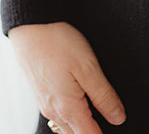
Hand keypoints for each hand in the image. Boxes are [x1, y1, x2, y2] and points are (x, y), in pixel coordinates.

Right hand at [8, 21, 126, 132]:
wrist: (30, 26)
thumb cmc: (57, 42)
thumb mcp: (88, 67)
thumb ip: (104, 96)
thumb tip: (118, 119)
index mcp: (68, 109)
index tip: (117, 126)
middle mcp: (54, 111)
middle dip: (93, 132)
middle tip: (109, 119)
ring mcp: (45, 103)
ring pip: (67, 126)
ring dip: (82, 125)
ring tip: (97, 113)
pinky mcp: (41, 92)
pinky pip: (58, 114)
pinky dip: (71, 115)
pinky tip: (80, 100)